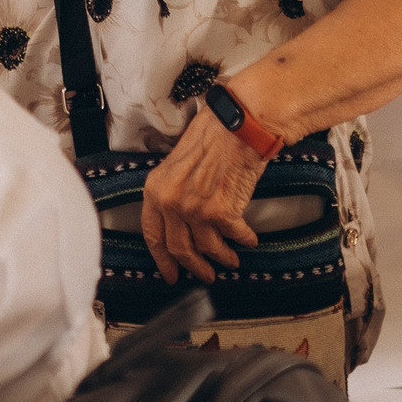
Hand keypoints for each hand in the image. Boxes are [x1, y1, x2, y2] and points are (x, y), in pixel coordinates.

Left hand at [139, 106, 264, 284]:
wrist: (238, 126)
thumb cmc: (212, 136)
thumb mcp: (177, 164)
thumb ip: (174, 193)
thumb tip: (180, 222)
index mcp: (155, 189)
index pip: (153, 234)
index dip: (162, 259)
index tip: (170, 273)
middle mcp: (171, 202)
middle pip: (179, 249)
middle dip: (195, 267)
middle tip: (205, 275)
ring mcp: (195, 209)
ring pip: (208, 249)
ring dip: (223, 257)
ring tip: (231, 259)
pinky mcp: (222, 213)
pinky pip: (234, 237)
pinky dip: (244, 240)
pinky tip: (248, 240)